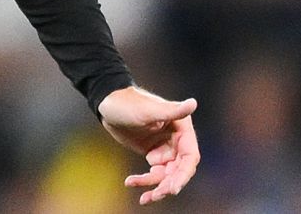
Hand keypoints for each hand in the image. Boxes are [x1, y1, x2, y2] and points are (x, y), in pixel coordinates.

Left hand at [98, 86, 199, 204]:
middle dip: (168, 184)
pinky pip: (153, 172)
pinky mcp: (152, 153)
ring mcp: (165, 148)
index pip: (189, 157)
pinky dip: (144, 180)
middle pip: (179, 169)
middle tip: (156, 195)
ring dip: (156, 186)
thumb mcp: (149, 110)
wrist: (106, 104)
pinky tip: (131, 182)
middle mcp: (177, 139)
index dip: (183, 174)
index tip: (172, 188)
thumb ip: (172, 111)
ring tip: (144, 198)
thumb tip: (193, 103)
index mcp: (182, 128)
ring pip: (166, 174)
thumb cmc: (127, 102)